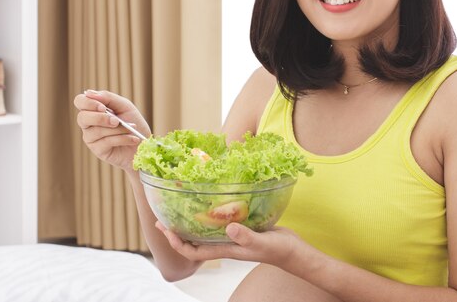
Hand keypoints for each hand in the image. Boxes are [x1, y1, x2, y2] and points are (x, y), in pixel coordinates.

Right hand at [73, 90, 150, 173]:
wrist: (144, 144)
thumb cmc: (133, 122)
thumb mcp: (125, 106)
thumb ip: (108, 98)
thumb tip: (89, 93)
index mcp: (93, 109)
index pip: (80, 101)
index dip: (88, 103)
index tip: (103, 107)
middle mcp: (88, 123)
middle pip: (82, 118)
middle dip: (100, 118)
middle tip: (116, 121)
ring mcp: (91, 137)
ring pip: (97, 131)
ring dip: (118, 129)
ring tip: (131, 129)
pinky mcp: (98, 150)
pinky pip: (106, 142)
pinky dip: (122, 139)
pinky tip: (133, 139)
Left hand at [156, 221, 303, 268]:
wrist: (293, 251)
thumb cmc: (279, 249)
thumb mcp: (263, 241)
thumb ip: (246, 236)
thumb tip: (228, 228)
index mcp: (227, 250)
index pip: (194, 252)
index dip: (177, 243)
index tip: (165, 230)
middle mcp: (225, 244)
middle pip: (194, 242)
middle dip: (176, 232)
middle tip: (163, 217)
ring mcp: (232, 237)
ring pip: (204, 233)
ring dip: (190, 224)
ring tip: (179, 210)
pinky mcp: (241, 229)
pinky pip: (219, 225)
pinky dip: (210, 217)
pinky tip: (210, 205)